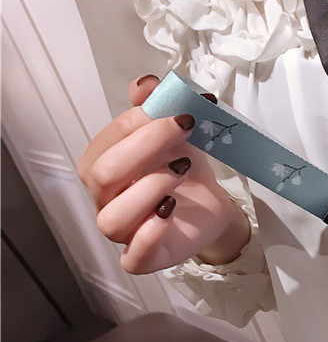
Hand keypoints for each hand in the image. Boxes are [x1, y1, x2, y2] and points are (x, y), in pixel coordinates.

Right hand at [79, 75, 249, 273]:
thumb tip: (145, 83)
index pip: (110, 138)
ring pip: (112, 218)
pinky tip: (170, 212)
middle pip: (105, 174)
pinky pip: (132, 256)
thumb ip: (158, 107)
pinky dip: (149, 235)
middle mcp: (103, 198)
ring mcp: (121, 231)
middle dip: (146, 146)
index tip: (184, 110)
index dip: (145, 120)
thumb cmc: (184, 168)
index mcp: (103, 163)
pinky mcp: (142, 257)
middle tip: (186, 129)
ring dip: (148, 189)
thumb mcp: (178, 134)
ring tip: (182, 169)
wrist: (210, 206)